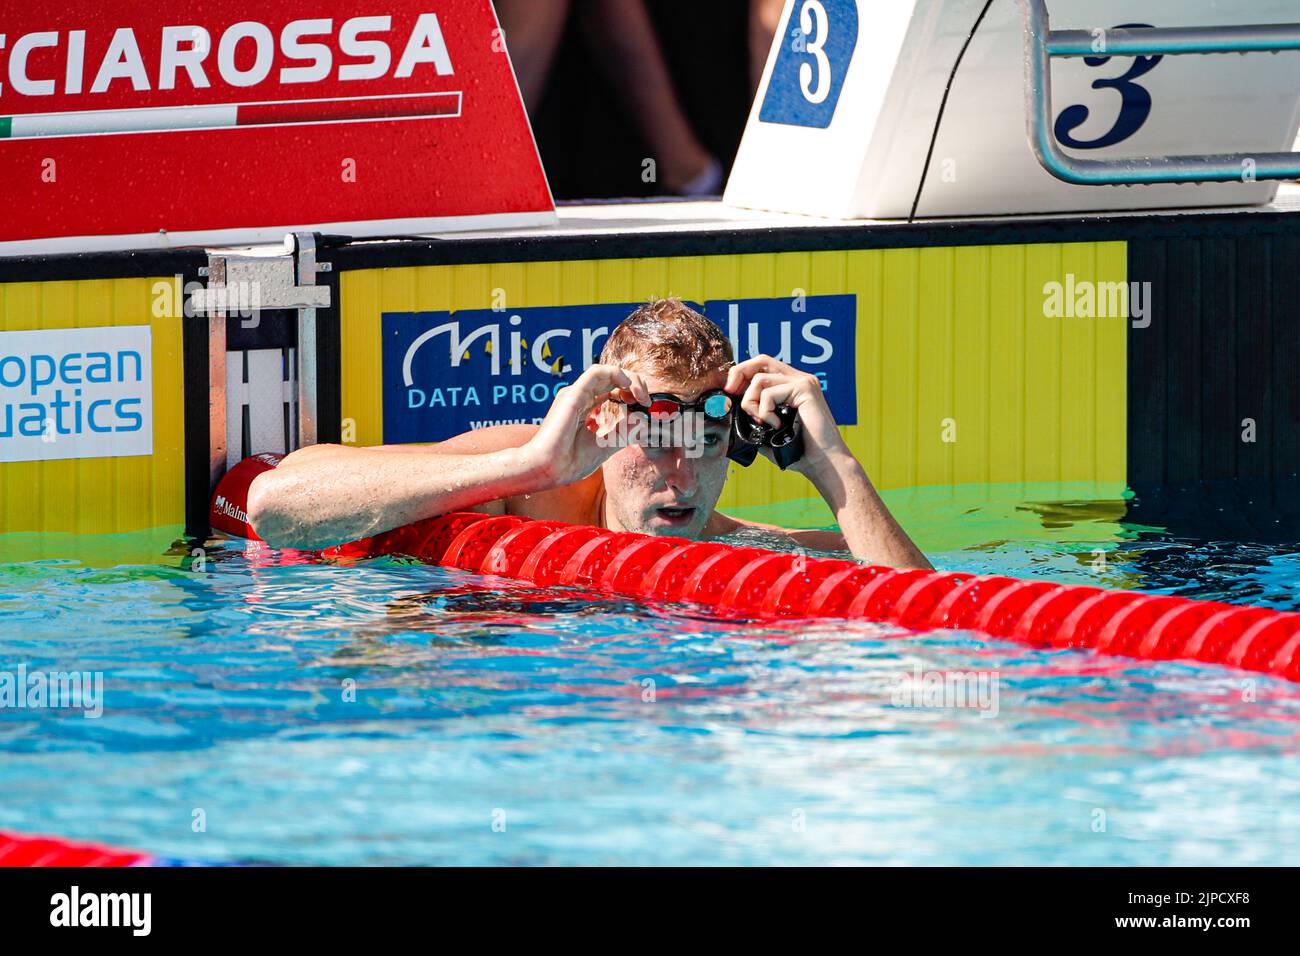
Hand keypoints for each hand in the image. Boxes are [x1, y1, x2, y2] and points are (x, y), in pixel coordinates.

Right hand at [522, 364, 650, 486]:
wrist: (549, 470)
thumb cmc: (571, 462)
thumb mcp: (608, 444)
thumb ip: (624, 431)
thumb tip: (643, 418)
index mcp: (586, 408)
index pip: (613, 390)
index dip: (632, 393)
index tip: (645, 407)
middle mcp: (581, 398)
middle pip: (612, 378)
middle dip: (635, 383)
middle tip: (646, 400)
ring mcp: (576, 394)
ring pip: (607, 372)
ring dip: (629, 379)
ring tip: (640, 395)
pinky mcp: (573, 394)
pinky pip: (597, 372)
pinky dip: (617, 375)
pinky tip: (629, 388)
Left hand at [724, 354, 850, 478]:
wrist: (822, 463)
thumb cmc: (798, 451)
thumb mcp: (768, 431)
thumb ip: (753, 416)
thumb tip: (729, 408)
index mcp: (791, 386)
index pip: (761, 366)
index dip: (740, 374)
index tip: (730, 393)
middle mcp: (798, 379)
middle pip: (760, 360)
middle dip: (739, 374)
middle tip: (731, 394)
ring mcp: (803, 381)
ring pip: (759, 379)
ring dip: (751, 403)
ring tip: (763, 422)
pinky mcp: (805, 388)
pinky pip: (769, 393)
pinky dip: (765, 412)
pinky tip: (777, 425)